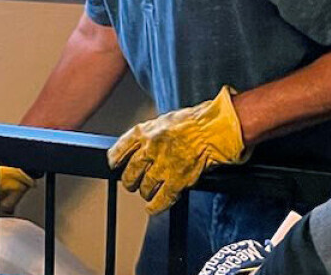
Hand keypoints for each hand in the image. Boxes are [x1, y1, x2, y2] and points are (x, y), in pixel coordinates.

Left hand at [108, 86, 249, 213]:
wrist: (216, 129)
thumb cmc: (196, 122)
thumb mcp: (165, 121)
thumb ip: (151, 135)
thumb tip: (143, 147)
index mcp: (145, 133)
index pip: (119, 151)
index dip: (115, 161)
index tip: (115, 165)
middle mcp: (150, 150)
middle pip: (130, 173)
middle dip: (129, 181)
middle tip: (131, 183)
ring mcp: (163, 167)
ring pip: (144, 187)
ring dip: (144, 192)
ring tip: (146, 192)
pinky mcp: (177, 181)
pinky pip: (161, 199)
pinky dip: (155, 206)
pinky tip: (152, 208)